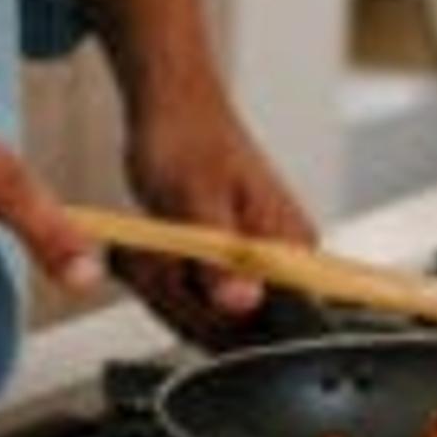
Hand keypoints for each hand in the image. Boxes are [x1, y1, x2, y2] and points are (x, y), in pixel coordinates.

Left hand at [117, 62, 315, 348]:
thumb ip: (219, 258)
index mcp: (292, 250)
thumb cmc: (187, 138)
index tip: (175, 281)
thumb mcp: (195, 200)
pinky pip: (188, 301)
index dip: (214, 319)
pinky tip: (145, 252)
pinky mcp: (224, 270)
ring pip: (200, 317)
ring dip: (160, 287)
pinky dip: (158, 281)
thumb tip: (242, 303)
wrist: (171, 108)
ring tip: (144, 245)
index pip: (269, 324)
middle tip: (147, 252)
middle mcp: (282, 266)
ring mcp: (252, 270)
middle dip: (175, 297)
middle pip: (229, 328)